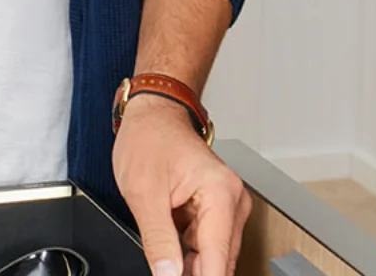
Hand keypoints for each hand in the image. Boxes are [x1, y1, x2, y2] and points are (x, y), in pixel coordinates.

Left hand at [114, 95, 249, 275]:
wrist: (152, 115)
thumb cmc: (149, 139)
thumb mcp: (144, 193)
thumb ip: (158, 240)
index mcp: (220, 194)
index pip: (217, 261)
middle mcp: (232, 201)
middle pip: (219, 262)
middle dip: (194, 274)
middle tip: (164, 272)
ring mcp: (226, 207)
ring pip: (212, 257)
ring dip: (190, 266)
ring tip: (164, 252)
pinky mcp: (215, 211)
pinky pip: (205, 245)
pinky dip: (187, 255)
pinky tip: (169, 252)